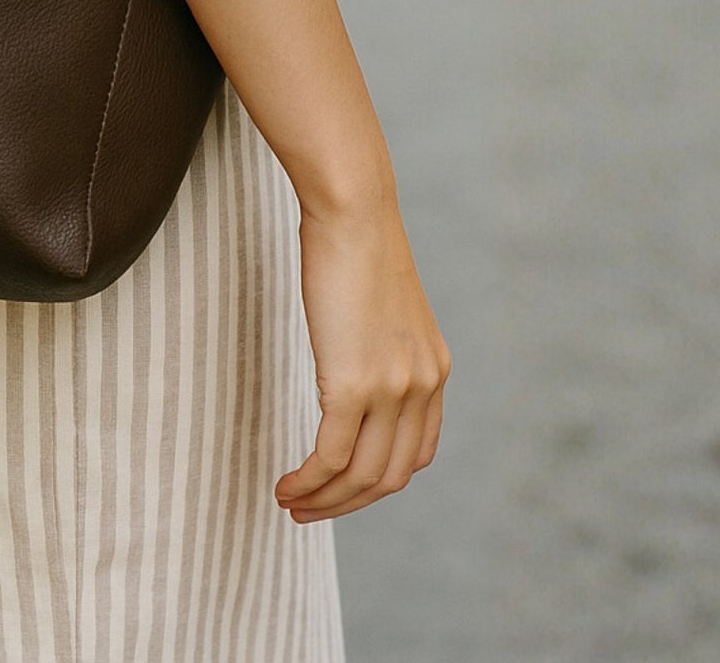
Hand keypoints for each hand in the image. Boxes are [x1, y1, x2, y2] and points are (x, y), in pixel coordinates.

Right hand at [275, 196, 450, 522]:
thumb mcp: (381, 305)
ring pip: (361, 476)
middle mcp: (422, 388)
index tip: (340, 486)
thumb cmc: (355, 243)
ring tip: (289, 502)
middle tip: (307, 510)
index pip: (415, 454)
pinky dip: (309, 480)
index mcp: (433, 371)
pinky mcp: (353, 385)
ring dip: (324, 500)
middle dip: (348, 503)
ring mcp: (391, 390)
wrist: (354, 210)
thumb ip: (378, 344)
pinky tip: (286, 484)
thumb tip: (348, 362)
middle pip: (390, 477)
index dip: (377, 482)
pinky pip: (331, 455)